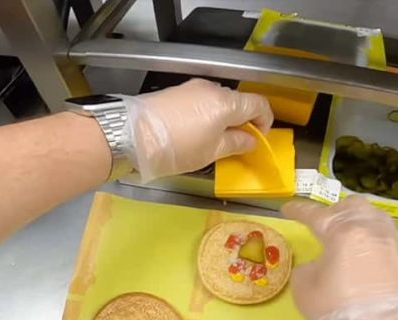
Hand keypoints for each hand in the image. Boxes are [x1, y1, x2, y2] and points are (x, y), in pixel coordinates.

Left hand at [121, 79, 272, 181]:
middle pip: (238, 102)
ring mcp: (192, 88)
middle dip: (243, 121)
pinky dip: (207, 116)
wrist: (132, 136)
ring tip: (214, 142)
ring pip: (218, 102)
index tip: (259, 138)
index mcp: (226, 103)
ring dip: (224, 119)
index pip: (259, 104)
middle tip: (237, 144)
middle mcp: (212, 89)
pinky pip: (201, 103)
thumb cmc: (177, 147)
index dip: (265, 121)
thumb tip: (250, 140)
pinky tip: (196, 134)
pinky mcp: (177, 93)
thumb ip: (236, 143)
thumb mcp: (212, 152)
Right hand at [282, 196, 397, 319]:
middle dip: (332, 210)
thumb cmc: (341, 310)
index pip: (315, 213)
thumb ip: (305, 269)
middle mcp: (369, 227)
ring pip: (371, 214)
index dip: (298, 209)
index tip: (287, 208)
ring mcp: (389, 239)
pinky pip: (382, 230)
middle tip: (320, 223)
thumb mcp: (305, 291)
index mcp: (343, 231)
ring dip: (354, 217)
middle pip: (350, 205)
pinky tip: (362, 246)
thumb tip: (317, 265)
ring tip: (343, 231)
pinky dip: (368, 231)